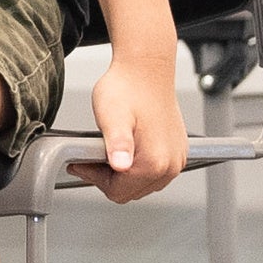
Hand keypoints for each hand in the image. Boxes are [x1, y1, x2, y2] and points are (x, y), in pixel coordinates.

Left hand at [69, 54, 187, 202]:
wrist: (145, 69)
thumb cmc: (127, 88)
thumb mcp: (112, 116)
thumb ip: (116, 144)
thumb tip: (121, 166)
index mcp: (155, 162)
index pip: (117, 193)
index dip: (95, 177)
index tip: (85, 160)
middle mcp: (171, 165)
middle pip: (130, 192)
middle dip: (109, 177)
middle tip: (96, 152)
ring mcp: (176, 159)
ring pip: (141, 185)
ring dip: (123, 173)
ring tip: (111, 147)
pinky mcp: (177, 152)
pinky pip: (153, 172)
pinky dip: (137, 165)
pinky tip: (128, 145)